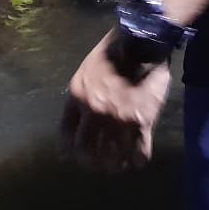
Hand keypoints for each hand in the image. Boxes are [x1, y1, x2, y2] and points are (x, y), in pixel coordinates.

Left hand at [61, 30, 170, 172]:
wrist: (139, 42)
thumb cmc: (111, 53)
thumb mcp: (85, 72)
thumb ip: (80, 96)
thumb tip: (79, 119)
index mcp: (78, 97)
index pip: (66, 133)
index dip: (68, 149)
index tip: (71, 157)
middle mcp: (94, 111)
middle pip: (86, 150)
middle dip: (90, 163)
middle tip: (97, 166)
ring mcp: (118, 118)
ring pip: (112, 156)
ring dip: (114, 165)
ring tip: (118, 166)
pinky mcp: (141, 120)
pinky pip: (139, 152)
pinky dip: (137, 160)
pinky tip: (137, 160)